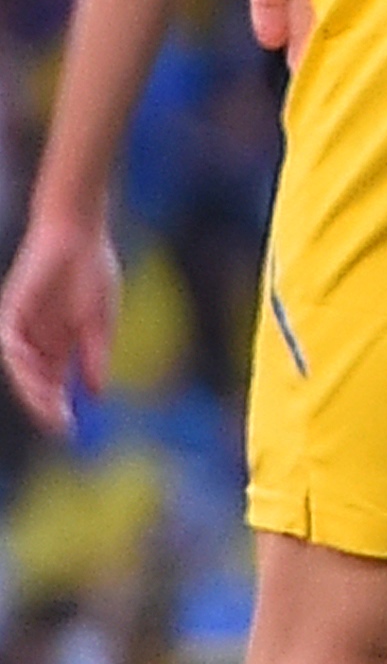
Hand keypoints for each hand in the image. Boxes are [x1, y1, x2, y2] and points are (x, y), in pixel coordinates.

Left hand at [0, 213, 115, 432]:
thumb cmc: (92, 270)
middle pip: (34, 382)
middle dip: (45, 405)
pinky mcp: (10, 313)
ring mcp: (21, 328)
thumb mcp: (100, 322)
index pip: (53, 385)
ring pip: (20, 369)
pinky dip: (20, 362)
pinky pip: (9, 345)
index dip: (59, 407)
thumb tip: (98, 395)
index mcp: (58, 345)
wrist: (80, 234)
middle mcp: (35, 341)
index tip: (70, 430)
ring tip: (49, 406)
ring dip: (32, 390)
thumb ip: (95, 357)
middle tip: (59, 425)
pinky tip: (35, 373)